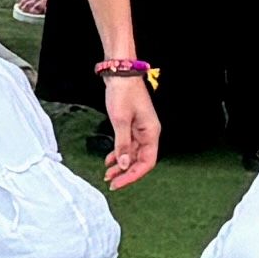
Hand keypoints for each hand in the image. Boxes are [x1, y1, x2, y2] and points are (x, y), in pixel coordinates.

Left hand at [97, 71, 161, 188]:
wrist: (120, 73)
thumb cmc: (123, 94)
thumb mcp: (120, 121)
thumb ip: (123, 145)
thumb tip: (124, 166)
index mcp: (151, 133)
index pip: (147, 162)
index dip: (133, 175)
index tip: (119, 183)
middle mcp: (148, 133)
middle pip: (140, 160)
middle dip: (126, 172)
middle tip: (111, 182)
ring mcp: (141, 130)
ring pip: (133, 154)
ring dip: (121, 165)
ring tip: (107, 174)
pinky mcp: (132, 126)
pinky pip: (128, 145)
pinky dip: (119, 154)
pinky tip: (109, 161)